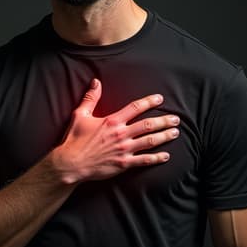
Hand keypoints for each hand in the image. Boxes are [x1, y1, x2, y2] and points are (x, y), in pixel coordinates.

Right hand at [52, 78, 179, 183]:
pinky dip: (156, 158)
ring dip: (164, 136)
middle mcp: (121, 134)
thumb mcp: (80, 115)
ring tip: (175, 132)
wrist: (71, 163)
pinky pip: (144, 160)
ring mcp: (124, 149)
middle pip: (148, 125)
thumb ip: (91, 98)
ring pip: (150, 141)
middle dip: (164, 121)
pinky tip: (166, 156)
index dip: (149, 102)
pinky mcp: (123, 164)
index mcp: (112, 120)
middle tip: (176, 119)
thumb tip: (96, 82)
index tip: (160, 99)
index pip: (135, 107)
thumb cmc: (74, 139)